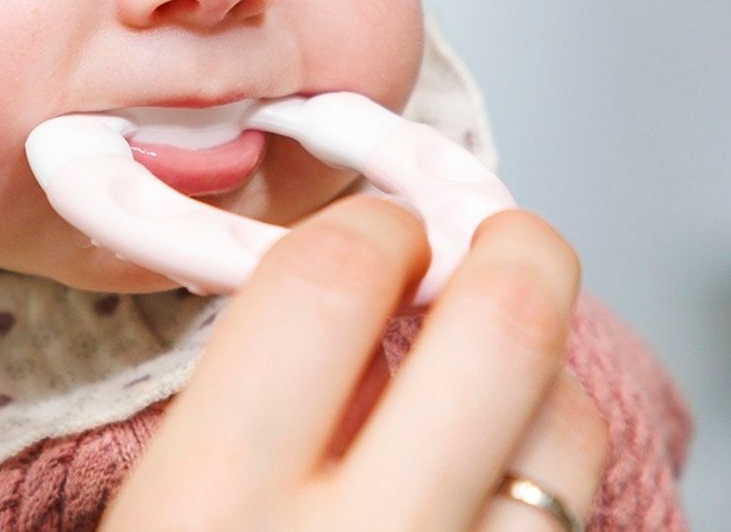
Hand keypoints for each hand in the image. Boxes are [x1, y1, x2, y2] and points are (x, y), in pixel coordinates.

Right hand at [105, 199, 606, 531]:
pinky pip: (571, 513)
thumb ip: (240, 418)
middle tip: (501, 235)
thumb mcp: (159, 514)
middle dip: (516, 247)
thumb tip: (364, 304)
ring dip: (545, 370)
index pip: (327, 284)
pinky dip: (545, 465)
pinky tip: (501, 466)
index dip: (373, 227)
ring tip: (500, 370)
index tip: (380, 227)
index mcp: (210, 505)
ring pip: (567, 427)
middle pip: (499, 328)